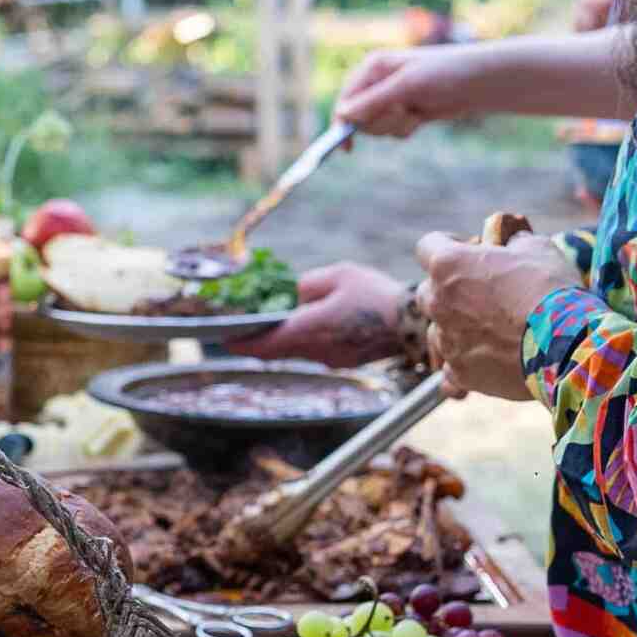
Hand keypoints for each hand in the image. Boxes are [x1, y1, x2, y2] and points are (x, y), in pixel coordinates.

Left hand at [223, 263, 410, 366]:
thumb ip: (309, 284)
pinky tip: (318, 325)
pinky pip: (318, 351)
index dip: (241, 344)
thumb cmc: (376, 296)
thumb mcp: (339, 275)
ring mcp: (330, 360)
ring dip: (288, 339)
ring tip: (284, 322)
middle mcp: (315, 351)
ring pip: (298, 350)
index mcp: (309, 330)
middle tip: (246, 330)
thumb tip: (295, 296)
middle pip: (279, 349)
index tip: (222, 341)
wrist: (414, 324)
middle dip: (262, 340)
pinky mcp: (344, 361)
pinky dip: (310, 340)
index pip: (265, 344)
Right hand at [334, 47, 481, 137]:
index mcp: (373, 68)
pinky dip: (405, 130)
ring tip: (416, 112)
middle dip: (378, 123)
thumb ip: (373, 100)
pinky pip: (392, 132)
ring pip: (375, 128)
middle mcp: (378, 83)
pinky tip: (421, 117)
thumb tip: (341, 115)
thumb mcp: (407, 85)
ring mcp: (391, 99)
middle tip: (402, 112)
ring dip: (394, 127)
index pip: (345, 100)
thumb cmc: (446, 73)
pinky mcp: (404, 112)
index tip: (346, 147)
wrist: (480, 82)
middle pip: (357, 118)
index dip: (343, 123)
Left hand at [413, 231, 583, 400]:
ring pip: (438, 332)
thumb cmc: (551, 290)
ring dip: (456, 328)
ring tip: (490, 330)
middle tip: (482, 292)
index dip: (447, 244)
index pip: (427, 246)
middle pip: (429, 291)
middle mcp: (438, 303)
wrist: (566, 345)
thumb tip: (513, 244)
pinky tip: (485, 362)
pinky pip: (451, 370)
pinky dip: (465, 365)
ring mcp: (446, 341)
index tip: (467, 250)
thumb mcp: (538, 248)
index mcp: (449, 266)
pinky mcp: (459, 372)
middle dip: (449, 290)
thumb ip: (515, 244)